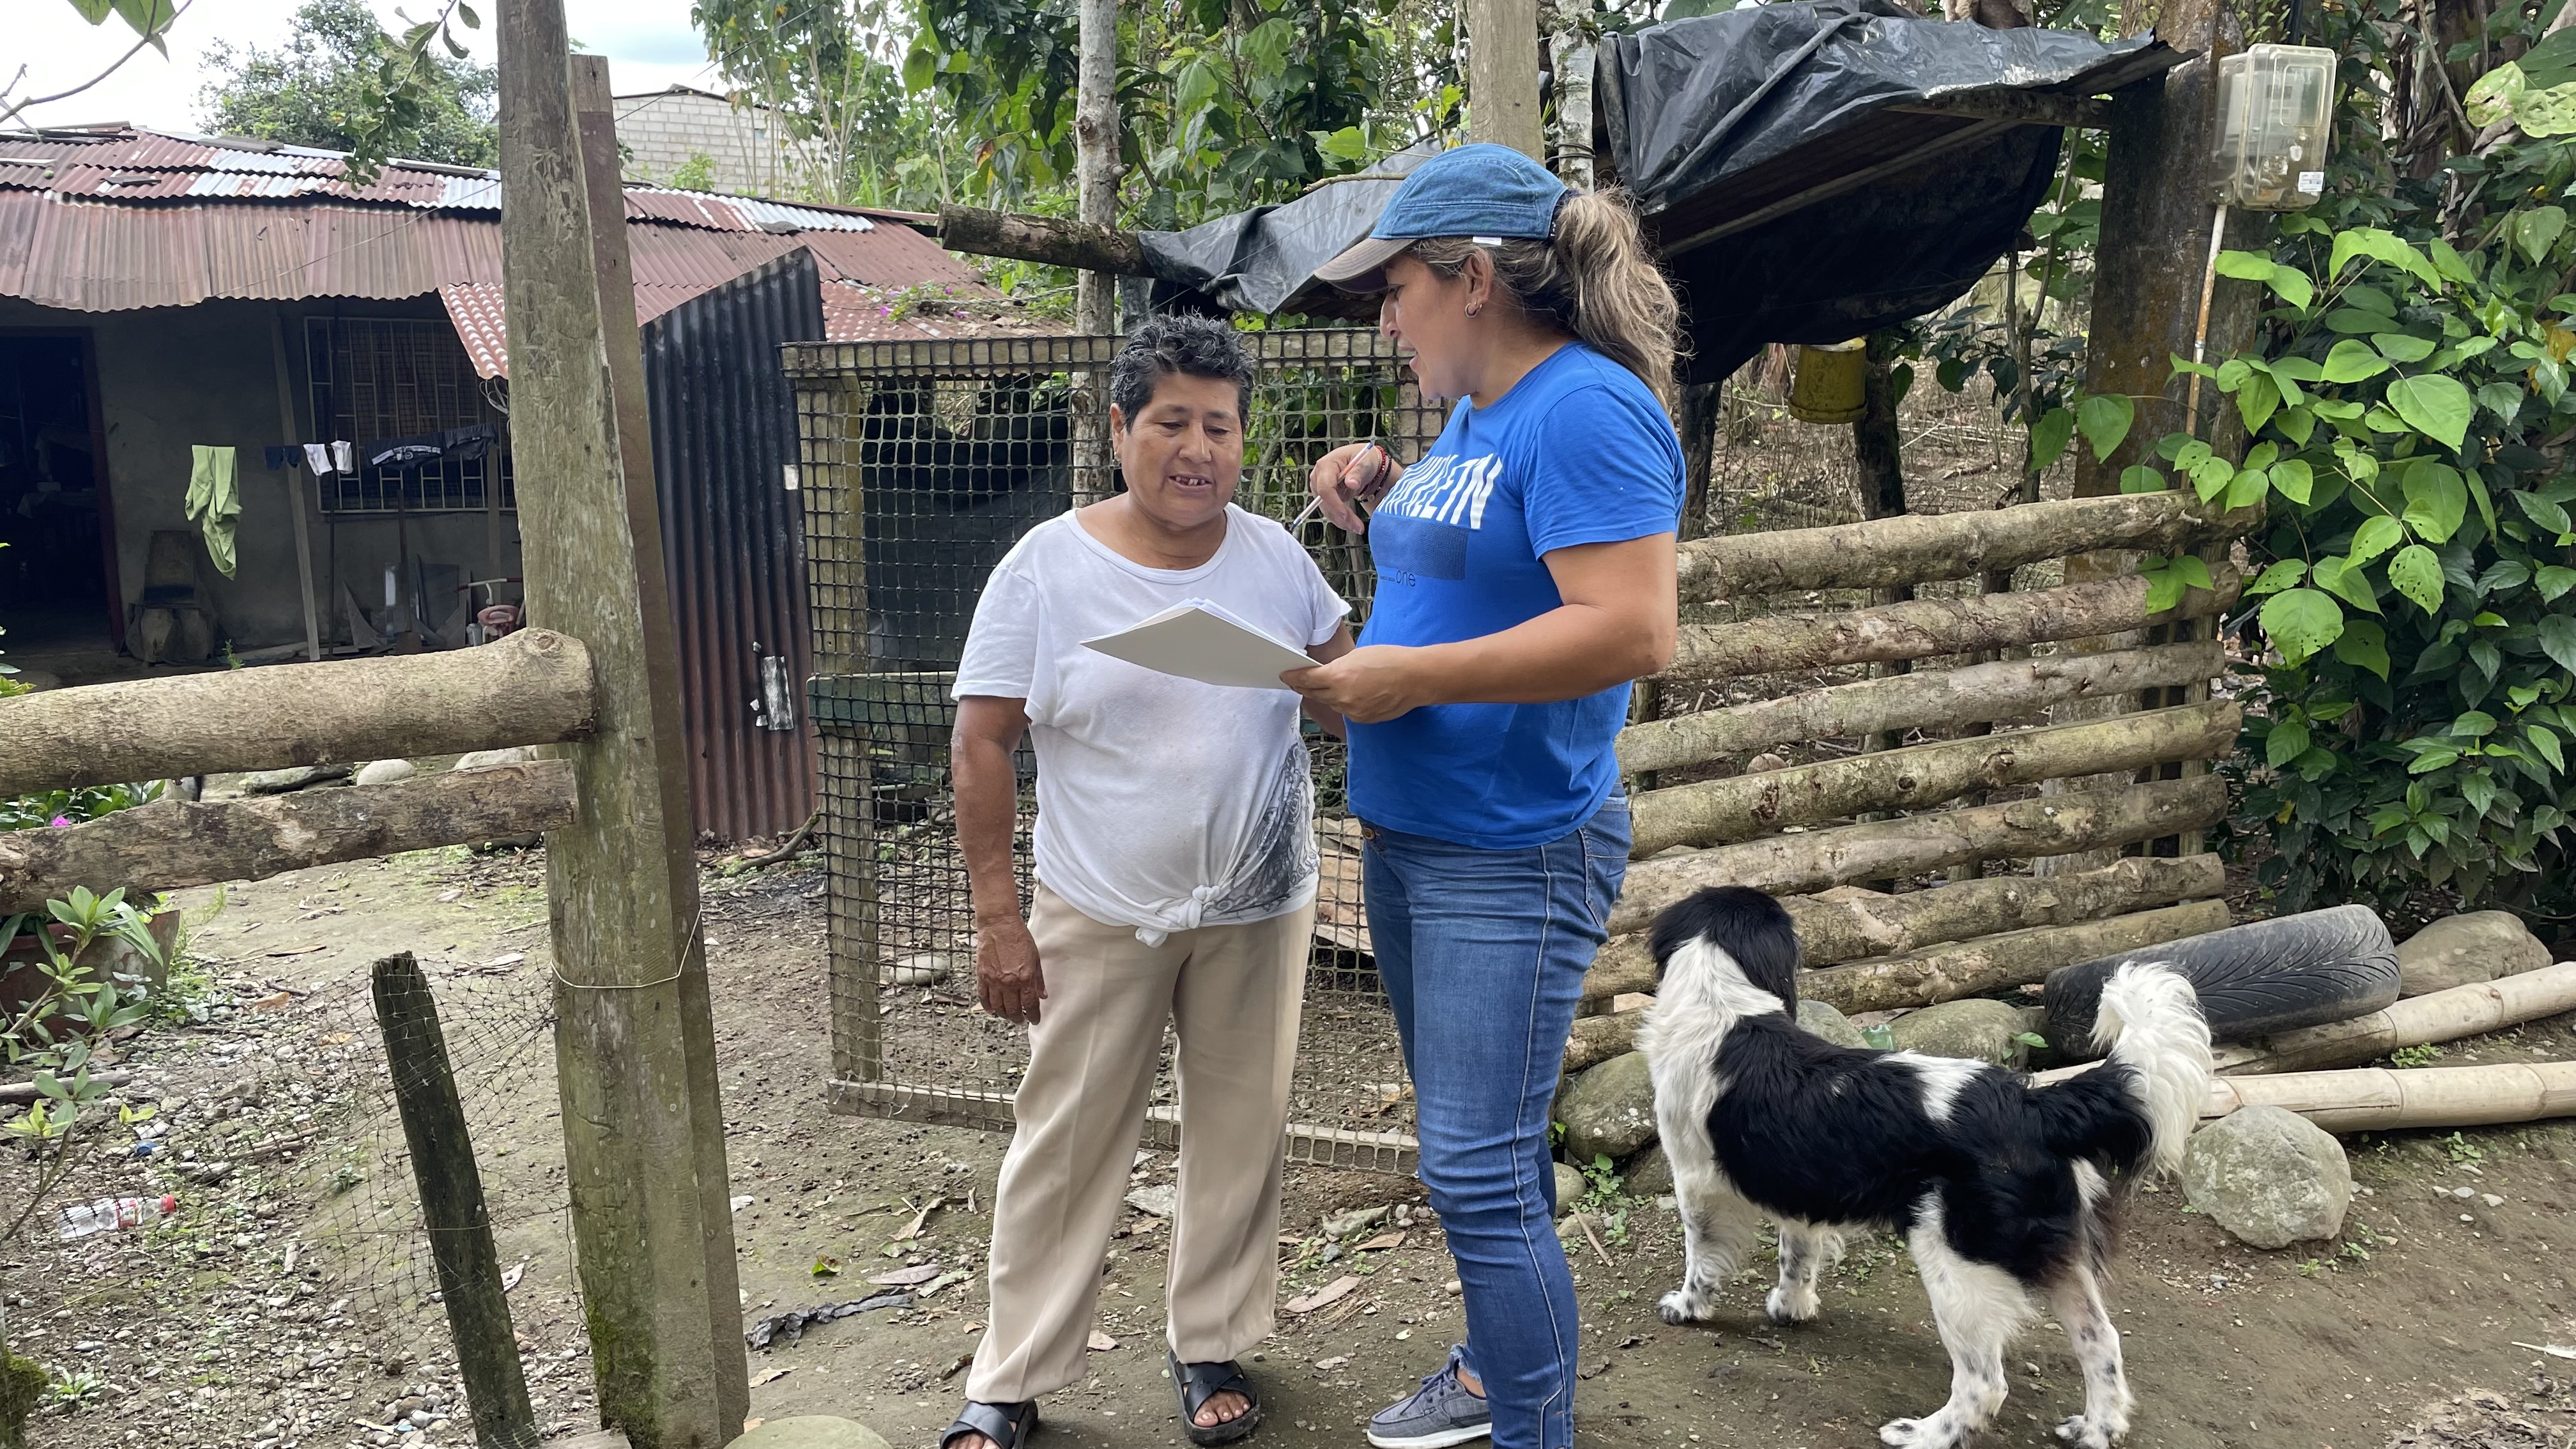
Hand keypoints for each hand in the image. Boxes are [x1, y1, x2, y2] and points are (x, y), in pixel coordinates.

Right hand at [975, 917, 1045, 1023]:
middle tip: (1021, 1020)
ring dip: (1004, 1015)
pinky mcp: (982, 976)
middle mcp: (1009, 982)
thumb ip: (1038, 979)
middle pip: (1013, 1009)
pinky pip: (984, 997)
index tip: (1034, 1019)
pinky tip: (992, 1010)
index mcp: (1025, 977)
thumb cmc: (1018, 937)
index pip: (1030, 1004)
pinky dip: (988, 1006)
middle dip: (1019, 1018)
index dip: (1033, 1015)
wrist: (999, 925)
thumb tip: (1042, 995)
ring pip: (998, 1007)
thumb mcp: (1035, 958)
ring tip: (1008, 1016)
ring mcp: (994, 980)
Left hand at [1282, 644, 1423, 723]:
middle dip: (1304, 687)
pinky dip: (1343, 703)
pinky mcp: (1362, 719)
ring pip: (1330, 703)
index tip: (1285, 675)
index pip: (1306, 679)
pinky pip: (1345, 711)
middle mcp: (1341, 697)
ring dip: (1325, 695)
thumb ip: (1338, 667)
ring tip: (1325, 686)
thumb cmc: (1390, 660)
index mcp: (1338, 676)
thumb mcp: (1357, 656)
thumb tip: (1327, 675)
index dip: (1293, 677)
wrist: (1415, 679)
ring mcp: (1352, 711)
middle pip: (1314, 693)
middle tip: (1296, 681)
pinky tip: (1349, 694)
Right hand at [1306, 443, 1396, 533]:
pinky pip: (1330, 511)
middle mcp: (1319, 476)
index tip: (1346, 515)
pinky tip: (1352, 524)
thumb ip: (1358, 472)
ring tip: (1358, 527)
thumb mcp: (1365, 463)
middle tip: (1356, 526)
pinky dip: (1341, 519)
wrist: (1364, 463)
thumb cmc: (1364, 459)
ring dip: (1341, 521)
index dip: (1334, 503)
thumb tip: (1351, 483)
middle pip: (1324, 501)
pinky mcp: (1325, 496)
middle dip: (1340, 516)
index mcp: (1326, 465)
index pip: (1325, 488)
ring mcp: (1320, 487)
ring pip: (1326, 509)